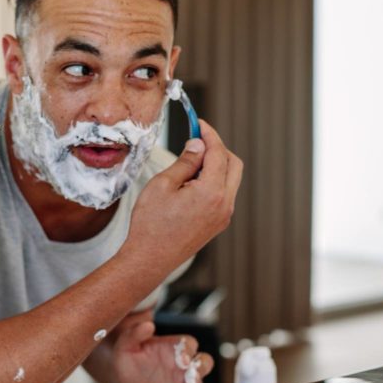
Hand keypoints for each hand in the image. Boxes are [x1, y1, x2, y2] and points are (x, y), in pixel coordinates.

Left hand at [110, 313, 214, 382]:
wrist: (123, 382)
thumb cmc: (129, 359)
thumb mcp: (126, 344)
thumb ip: (135, 333)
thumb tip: (147, 325)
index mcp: (173, 347)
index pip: (190, 344)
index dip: (189, 350)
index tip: (182, 359)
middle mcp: (183, 365)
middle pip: (205, 363)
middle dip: (200, 370)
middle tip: (189, 378)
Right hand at [126, 120, 242, 266]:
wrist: (149, 259)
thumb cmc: (151, 224)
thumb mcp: (162, 185)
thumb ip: (184, 162)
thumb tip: (198, 145)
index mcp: (211, 192)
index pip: (218, 153)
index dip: (209, 135)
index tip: (199, 124)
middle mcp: (224, 204)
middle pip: (233, 164)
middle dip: (218, 148)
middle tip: (197, 139)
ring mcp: (224, 216)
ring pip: (231, 179)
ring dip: (216, 165)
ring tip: (190, 161)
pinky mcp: (218, 224)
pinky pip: (224, 194)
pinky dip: (214, 180)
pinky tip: (192, 181)